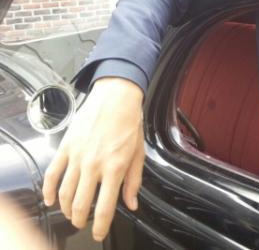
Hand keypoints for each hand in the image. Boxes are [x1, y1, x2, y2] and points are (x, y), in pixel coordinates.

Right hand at [42, 77, 144, 240]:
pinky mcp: (66, 147)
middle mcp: (94, 165)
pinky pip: (52, 173)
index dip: (100, 226)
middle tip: (83, 224)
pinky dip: (48, 190)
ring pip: (64, 193)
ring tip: (71, 214)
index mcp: (114, 167)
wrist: (116, 97)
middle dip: (80, 220)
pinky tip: (49, 200)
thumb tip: (131, 204)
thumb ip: (134, 181)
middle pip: (80, 204)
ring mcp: (77, 156)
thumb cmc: (129, 122)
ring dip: (66, 209)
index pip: (104, 207)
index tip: (98, 233)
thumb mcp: (138, 153)